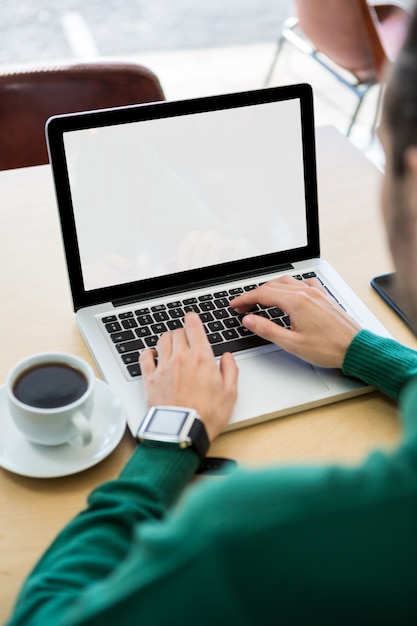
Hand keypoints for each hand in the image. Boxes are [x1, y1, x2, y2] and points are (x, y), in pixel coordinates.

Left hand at [139, 312, 238, 441]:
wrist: (182, 433)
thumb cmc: (206, 416)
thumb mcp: (230, 394)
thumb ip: (230, 371)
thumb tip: (228, 358)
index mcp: (202, 358)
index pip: (194, 327)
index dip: (192, 318)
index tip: (192, 318)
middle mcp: (181, 358)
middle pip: (177, 332)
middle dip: (182, 332)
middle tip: (185, 337)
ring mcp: (163, 367)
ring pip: (162, 340)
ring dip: (167, 339)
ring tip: (171, 344)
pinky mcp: (150, 379)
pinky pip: (145, 357)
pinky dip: (148, 353)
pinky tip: (152, 355)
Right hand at [230, 276, 359, 367]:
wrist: (356, 349)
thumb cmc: (329, 348)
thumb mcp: (292, 344)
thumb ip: (267, 330)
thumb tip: (249, 320)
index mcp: (296, 302)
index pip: (262, 294)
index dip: (244, 299)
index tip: (234, 304)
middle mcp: (306, 292)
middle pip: (272, 286)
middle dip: (254, 294)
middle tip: (243, 306)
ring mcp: (316, 292)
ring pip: (287, 281)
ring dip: (270, 288)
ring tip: (260, 299)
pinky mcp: (324, 296)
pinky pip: (304, 282)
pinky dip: (291, 285)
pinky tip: (290, 292)